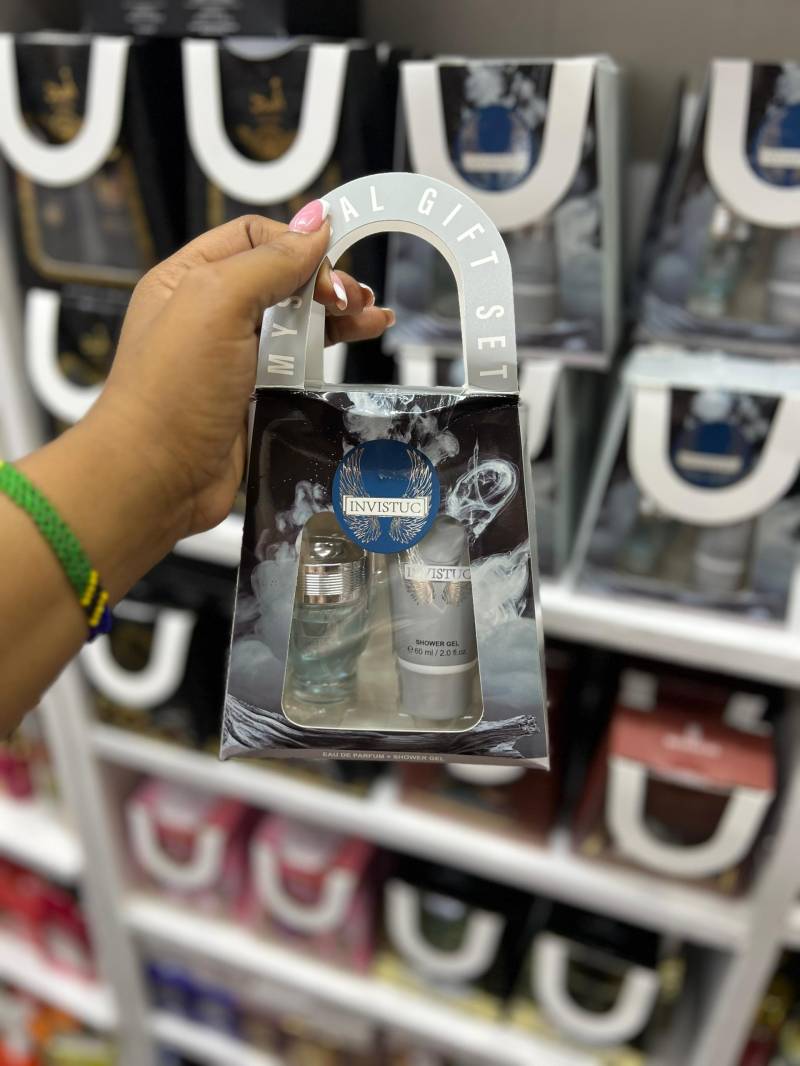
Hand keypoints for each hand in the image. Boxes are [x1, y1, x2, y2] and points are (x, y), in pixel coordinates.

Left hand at [88, 204, 393, 542]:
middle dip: (326, 282)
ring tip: (372, 318)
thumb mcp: (215, 303)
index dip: (298, 247)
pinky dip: (328, 357)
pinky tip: (352, 351)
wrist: (155, 479)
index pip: (255, 238)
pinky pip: (297, 368)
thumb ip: (268, 261)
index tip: (330, 270)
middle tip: (355, 299)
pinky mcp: (252, 399)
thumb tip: (315, 224)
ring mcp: (232, 360)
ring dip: (336, 317)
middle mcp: (209, 317)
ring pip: (295, 324)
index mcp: (189, 280)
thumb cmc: (167, 394)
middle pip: (282, 280)